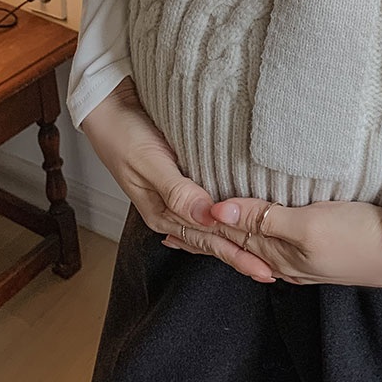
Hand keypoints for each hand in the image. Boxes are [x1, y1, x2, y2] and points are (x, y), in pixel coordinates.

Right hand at [81, 76, 275, 283]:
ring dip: (234, 242)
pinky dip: (221, 223)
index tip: (264, 268)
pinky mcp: (179, 182)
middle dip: (242, 256)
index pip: (209, 240)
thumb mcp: (150, 162)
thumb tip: (208, 217)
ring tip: (259, 257)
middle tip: (273, 272)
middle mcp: (169, 211)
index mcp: (162, 213)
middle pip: (212, 239)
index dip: (238, 255)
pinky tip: (232, 228)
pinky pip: (204, 211)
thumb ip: (178, 191)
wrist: (108, 109)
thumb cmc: (125, 134)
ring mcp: (174, 198)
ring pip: (209, 228)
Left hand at [162, 196, 381, 288]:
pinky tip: (261, 229)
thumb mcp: (307, 225)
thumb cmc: (359, 236)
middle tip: (174, 228)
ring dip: (230, 234)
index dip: (198, 224)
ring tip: (208, 227)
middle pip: (237, 242)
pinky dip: (257, 233)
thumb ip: (262, 217)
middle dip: (205, 236)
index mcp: (277, 252)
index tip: (169, 217)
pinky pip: (277, 239)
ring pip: (255, 241)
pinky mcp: (322, 247)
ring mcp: (304, 255)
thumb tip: (214, 212)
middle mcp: (285, 258)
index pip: (228, 234)